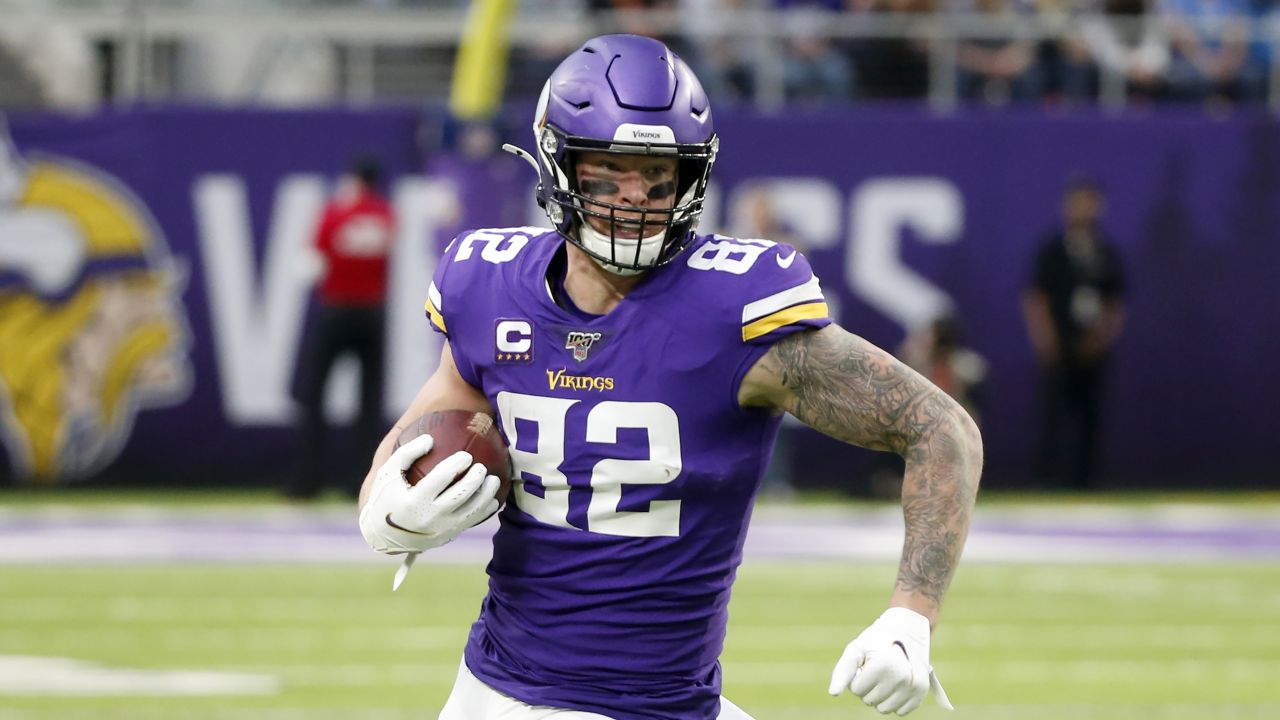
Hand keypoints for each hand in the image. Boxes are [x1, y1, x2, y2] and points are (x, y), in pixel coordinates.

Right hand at [358, 434, 501, 554]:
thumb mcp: (388, 472)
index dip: (457, 465)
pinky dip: (484, 512)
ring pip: (471, 511)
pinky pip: (471, 523)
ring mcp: (440, 529)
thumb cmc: (386, 496)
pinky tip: (493, 500)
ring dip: (486, 495)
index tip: (466, 456)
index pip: (441, 478)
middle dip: (475, 479)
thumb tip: (430, 439)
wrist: (382, 535)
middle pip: (461, 495)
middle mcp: (429, 517)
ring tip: (493, 480)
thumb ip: (407, 453)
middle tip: (481, 467)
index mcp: (414, 500)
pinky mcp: (447, 537)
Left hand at [828, 607, 952, 714]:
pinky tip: (898, 683)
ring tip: (887, 676)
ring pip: (884, 710)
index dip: (858, 676)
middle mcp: (900, 678)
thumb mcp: (857, 649)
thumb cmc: (877, 640)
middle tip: (878, 668)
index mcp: (882, 665)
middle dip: (869, 687)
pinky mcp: (921, 692)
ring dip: (881, 696)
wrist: (908, 629)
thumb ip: (843, 671)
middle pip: (869, 701)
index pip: (856, 690)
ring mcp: (913, 686)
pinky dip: (896, 701)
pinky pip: (900, 712)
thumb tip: (833, 693)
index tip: (866, 663)